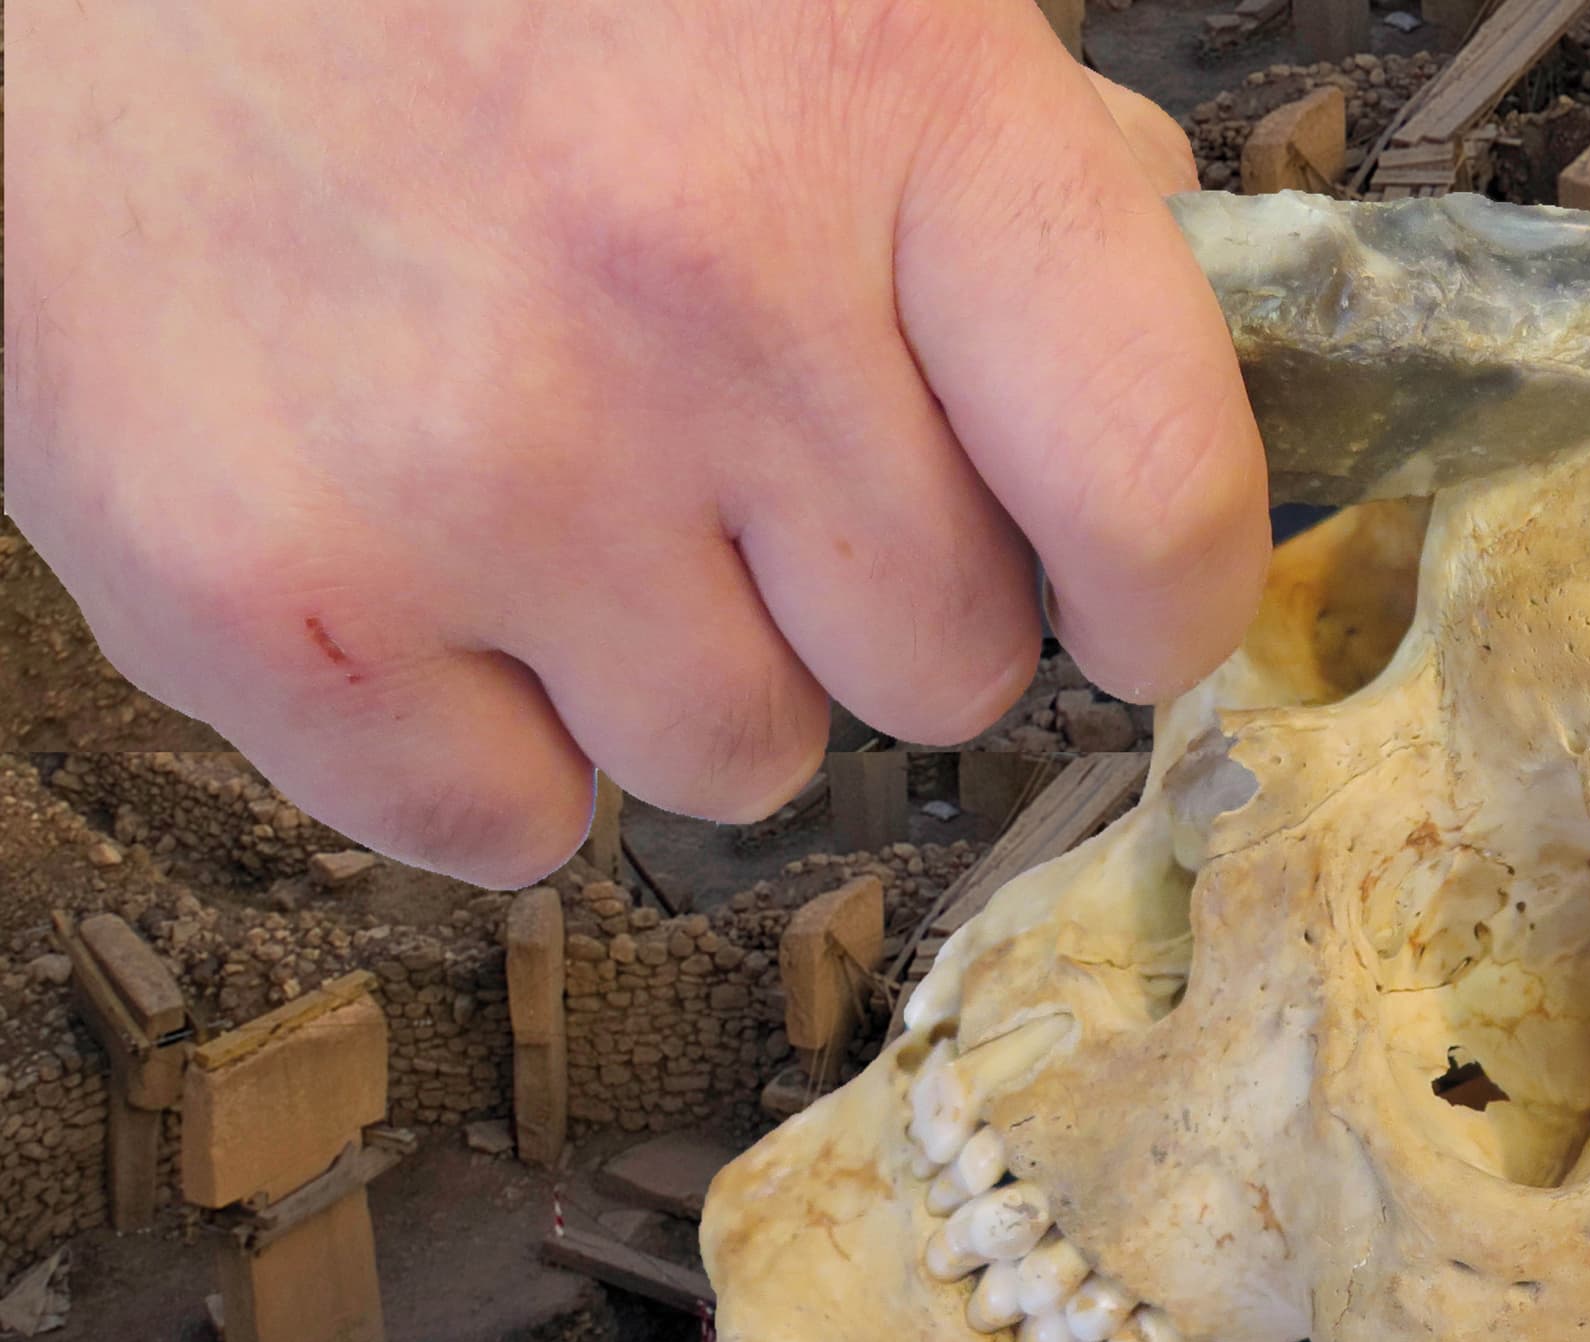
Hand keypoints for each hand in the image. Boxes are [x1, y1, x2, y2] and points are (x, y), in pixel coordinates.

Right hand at [6, 0, 1266, 884]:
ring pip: (741, 767)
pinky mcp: (265, 598)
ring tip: (563, 470)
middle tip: (754, 458)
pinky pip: (512, 830)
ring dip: (688, 664)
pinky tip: (437, 558)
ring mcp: (474, 470)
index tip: (1127, 601)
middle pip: (949, 667)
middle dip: (884, 594)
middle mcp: (696, 302)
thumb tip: (1156, 285)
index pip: (1156, 488)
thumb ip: (1001, 147)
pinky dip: (490, 740)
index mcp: (882, 108)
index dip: (1169, 592)